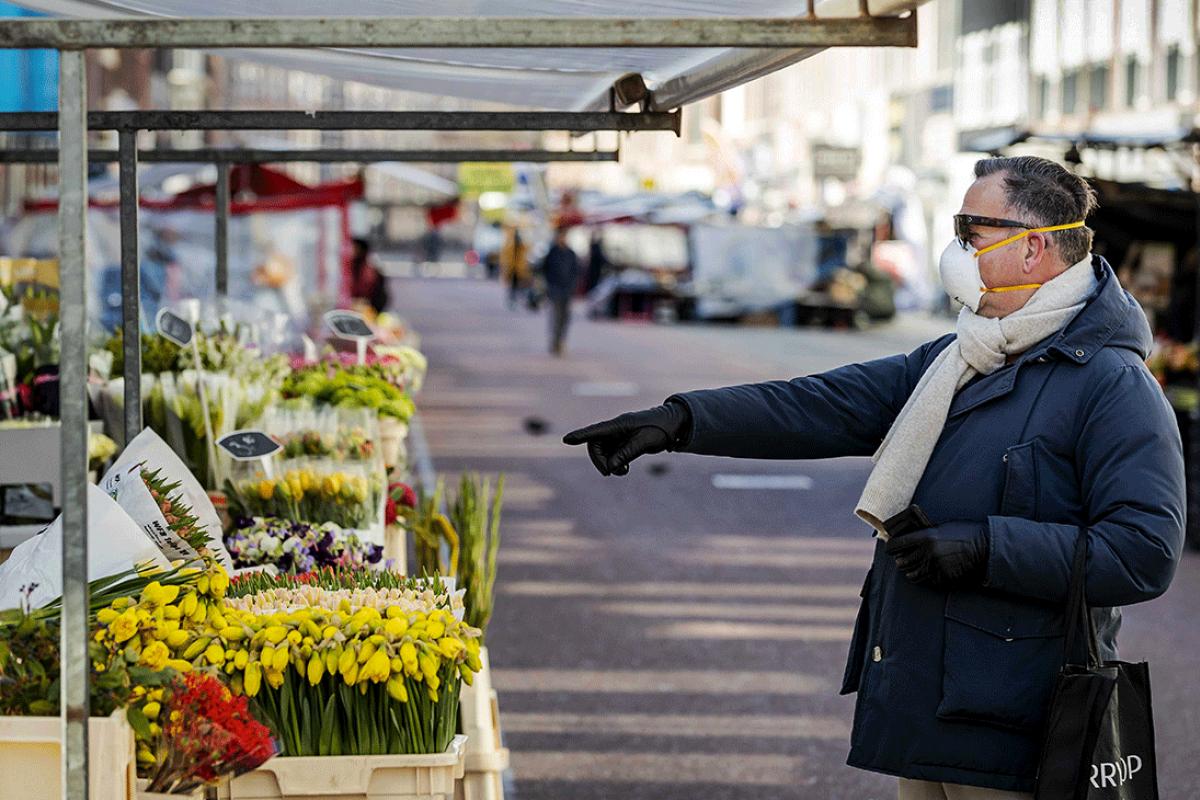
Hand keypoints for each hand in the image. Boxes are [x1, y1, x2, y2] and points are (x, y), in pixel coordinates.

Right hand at [562, 402, 690, 475]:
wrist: (675, 423)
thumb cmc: (661, 428)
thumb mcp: (645, 442)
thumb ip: (627, 453)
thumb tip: (610, 466)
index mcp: (620, 423)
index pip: (596, 431)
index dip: (581, 436)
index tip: (567, 440)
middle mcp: (616, 428)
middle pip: (596, 444)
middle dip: (599, 460)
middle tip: (609, 472)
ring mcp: (619, 434)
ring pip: (603, 450)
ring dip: (608, 463)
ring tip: (622, 472)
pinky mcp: (624, 441)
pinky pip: (612, 453)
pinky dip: (614, 463)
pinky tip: (623, 470)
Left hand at [886, 522, 988, 587]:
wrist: (987, 548)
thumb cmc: (966, 533)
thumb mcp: (942, 527)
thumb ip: (924, 534)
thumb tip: (908, 539)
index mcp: (925, 537)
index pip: (896, 545)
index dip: (891, 547)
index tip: (891, 548)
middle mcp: (928, 554)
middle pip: (901, 562)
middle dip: (901, 560)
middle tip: (902, 558)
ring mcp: (935, 568)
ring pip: (912, 575)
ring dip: (911, 571)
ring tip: (915, 566)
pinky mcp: (943, 580)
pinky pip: (926, 581)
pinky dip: (925, 578)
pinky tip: (930, 571)